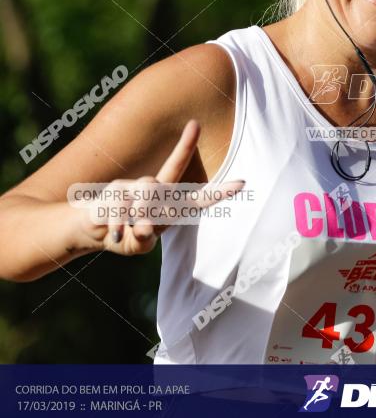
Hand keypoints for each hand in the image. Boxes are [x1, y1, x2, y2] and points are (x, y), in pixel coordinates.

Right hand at [77, 120, 244, 255]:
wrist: (89, 231)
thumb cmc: (124, 235)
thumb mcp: (137, 245)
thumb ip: (142, 240)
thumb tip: (143, 227)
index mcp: (170, 205)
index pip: (199, 197)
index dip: (221, 191)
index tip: (244, 183)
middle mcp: (157, 190)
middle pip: (168, 176)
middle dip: (170, 172)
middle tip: (144, 219)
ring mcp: (137, 186)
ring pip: (145, 190)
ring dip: (134, 214)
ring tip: (125, 228)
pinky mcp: (116, 190)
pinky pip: (122, 205)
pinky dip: (118, 224)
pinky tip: (113, 232)